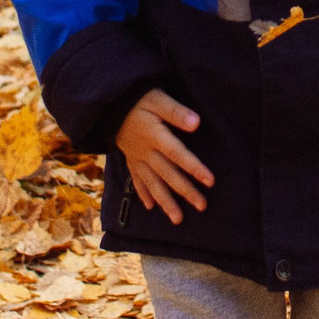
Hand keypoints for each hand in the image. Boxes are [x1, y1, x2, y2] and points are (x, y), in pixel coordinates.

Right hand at [115, 89, 212, 223]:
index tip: (210, 181)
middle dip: (185, 192)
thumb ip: (176, 111)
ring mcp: (137, 159)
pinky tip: (151, 207)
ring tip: (178, 219)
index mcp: (155, 136)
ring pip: (153, 184)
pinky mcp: (130, 160)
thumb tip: (196, 123)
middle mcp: (146, 152)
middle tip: (202, 206)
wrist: (109, 105)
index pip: (178, 155)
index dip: (194, 168)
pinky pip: (137, 181)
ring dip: (166, 202)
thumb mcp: (157, 98)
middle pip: (168, 175)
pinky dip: (144, 194)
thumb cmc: (138, 99)